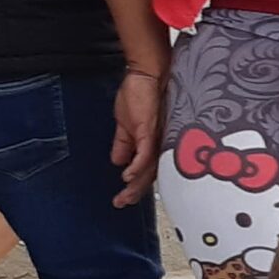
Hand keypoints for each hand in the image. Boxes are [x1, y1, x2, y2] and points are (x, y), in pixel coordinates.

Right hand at [110, 69, 162, 206]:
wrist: (147, 74)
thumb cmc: (140, 95)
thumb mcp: (127, 124)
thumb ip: (124, 143)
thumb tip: (118, 162)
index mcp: (153, 144)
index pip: (146, 170)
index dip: (135, 186)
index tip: (122, 198)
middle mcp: (159, 144)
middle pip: (150, 173)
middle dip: (135, 191)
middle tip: (121, 203)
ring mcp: (157, 137)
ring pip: (149, 167)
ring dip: (135, 184)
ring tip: (124, 196)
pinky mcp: (151, 129)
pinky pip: (146, 152)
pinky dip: (137, 166)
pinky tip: (129, 176)